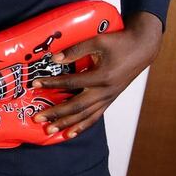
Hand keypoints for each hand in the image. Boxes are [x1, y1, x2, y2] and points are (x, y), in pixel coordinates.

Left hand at [33, 10, 162, 137]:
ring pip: (85, 116)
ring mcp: (108, 98)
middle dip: (56, 114)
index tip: (34, 83)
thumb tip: (55, 58)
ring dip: (67, 124)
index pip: (71, 83)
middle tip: (37, 118)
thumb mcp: (98, 41)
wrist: (141, 49)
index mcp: (102, 77)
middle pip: (77, 106)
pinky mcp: (110, 100)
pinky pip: (94, 117)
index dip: (51, 83)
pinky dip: (82, 126)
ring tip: (50, 131)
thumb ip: (76, 49)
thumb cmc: (119, 43)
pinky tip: (70, 133)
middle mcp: (105, 91)